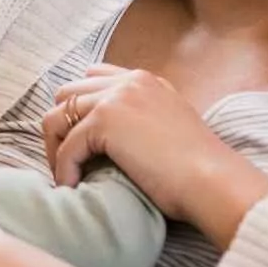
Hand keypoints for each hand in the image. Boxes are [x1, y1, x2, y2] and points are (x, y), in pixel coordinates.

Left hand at [43, 65, 267, 245]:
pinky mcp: (106, 121)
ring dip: (55, 149)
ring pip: (57, 116)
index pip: (92, 79)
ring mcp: (116, 97)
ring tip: (67, 176)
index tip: (80, 143)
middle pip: (67, 94)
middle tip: (68, 162)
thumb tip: (107, 141)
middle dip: (60, 128)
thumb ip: (139, 121)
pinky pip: (66, 146)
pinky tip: (73, 187)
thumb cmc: (195, 170)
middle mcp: (129, 81)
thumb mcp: (167, 129)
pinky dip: (63, 169)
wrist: (212, 180)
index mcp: (144, 81)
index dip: (79, 111)